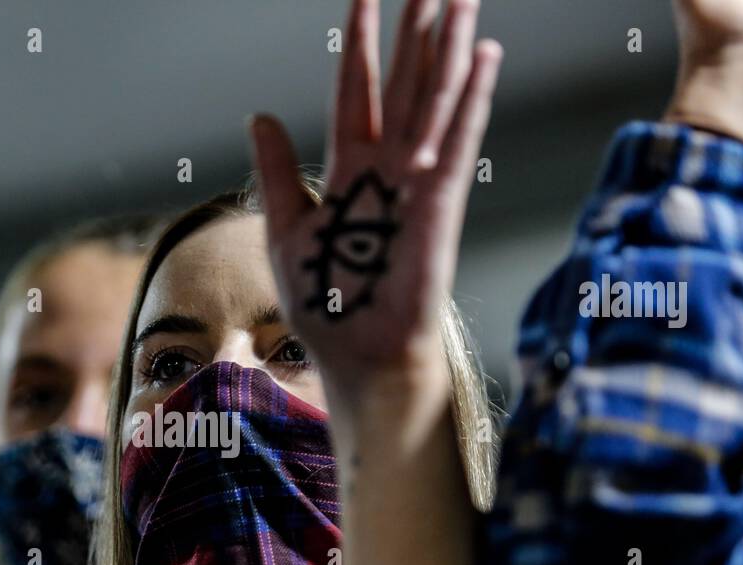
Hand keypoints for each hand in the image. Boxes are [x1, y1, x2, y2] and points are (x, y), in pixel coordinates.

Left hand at [250, 0, 500, 401]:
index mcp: (348, 170)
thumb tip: (259, 116)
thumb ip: (278, 172)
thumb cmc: (324, 302)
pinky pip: (459, 139)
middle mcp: (387, 166)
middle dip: (414, 28)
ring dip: (448, 45)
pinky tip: (483, 53)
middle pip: (402, 81)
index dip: (358, 43)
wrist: (358, 353)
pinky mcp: (442, 202)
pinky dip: (471, 97)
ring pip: (434, 97)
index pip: (354, 91)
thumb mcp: (285, 230)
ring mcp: (418, 180)